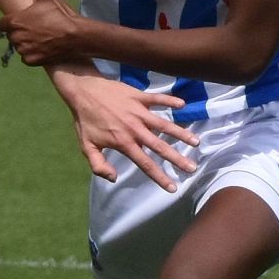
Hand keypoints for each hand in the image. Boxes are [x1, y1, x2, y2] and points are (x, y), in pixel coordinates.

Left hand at [0, 0, 83, 65]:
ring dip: (25, 43)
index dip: (9, 22)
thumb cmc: (59, 14)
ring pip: (19, 46)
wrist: (76, 36)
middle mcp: (16, 37)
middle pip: (11, 35)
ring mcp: (23, 50)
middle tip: (33, 27)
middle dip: (19, 32)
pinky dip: (32, 54)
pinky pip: (26, 57)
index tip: (18, 20)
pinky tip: (42, 48)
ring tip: (39, 37)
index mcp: (15, 21)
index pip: (1, 24)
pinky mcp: (32, 61)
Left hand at [51, 66, 198, 188]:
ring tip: (196, 142)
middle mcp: (134, 129)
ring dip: (181, 133)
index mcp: (123, 142)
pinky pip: (158, 99)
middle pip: (160, 147)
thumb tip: (114, 178)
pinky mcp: (139, 96)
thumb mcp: (86, 146)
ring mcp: (138, 112)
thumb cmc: (84, 119)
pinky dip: (170, 100)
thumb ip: (98, 165)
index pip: (145, 164)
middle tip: (192, 168)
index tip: (173, 187)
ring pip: (164, 124)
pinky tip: (183, 104)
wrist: (82, 90)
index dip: (159, 177)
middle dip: (177, 159)